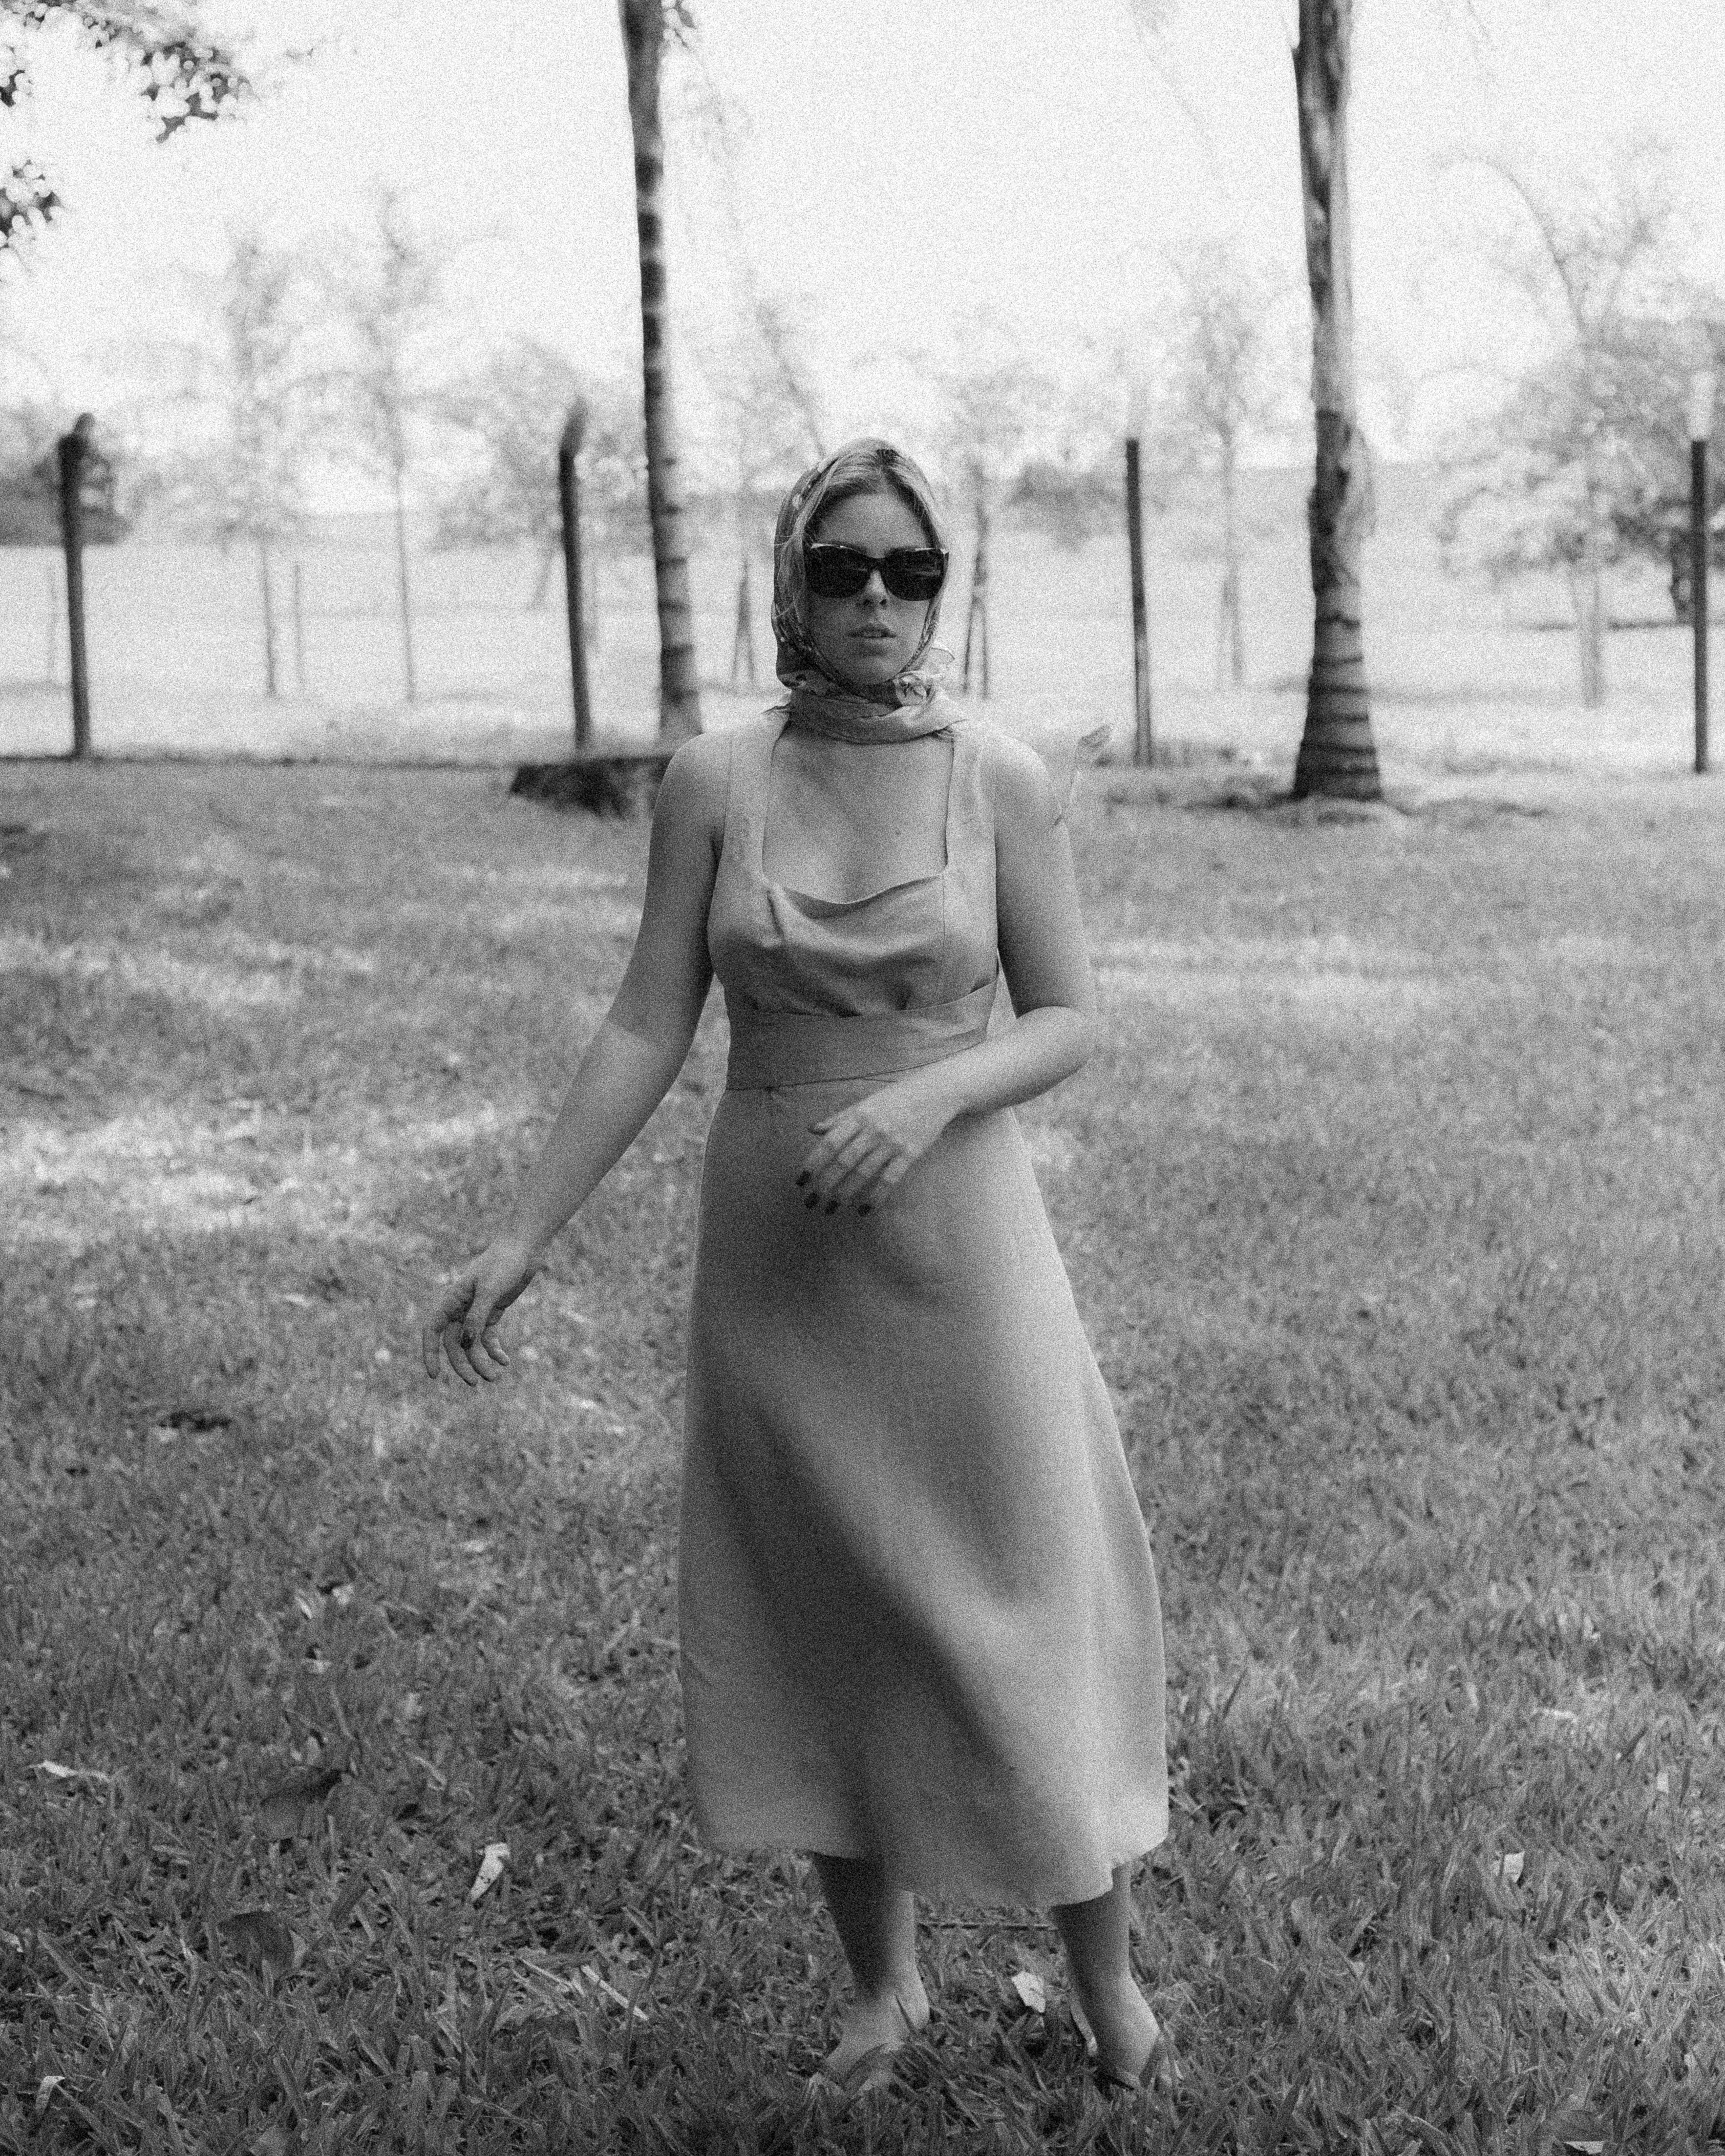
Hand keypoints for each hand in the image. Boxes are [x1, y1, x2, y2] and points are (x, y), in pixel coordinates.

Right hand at [422, 1236, 539, 1385]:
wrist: (523, 1249)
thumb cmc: (503, 1263)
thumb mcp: (490, 1289)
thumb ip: (477, 1316)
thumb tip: (466, 1345)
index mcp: (452, 1300)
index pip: (433, 1330)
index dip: (430, 1353)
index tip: (434, 1375)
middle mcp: (460, 1308)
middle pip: (455, 1345)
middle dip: (463, 1365)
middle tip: (476, 1383)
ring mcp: (476, 1312)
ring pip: (472, 1345)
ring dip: (481, 1362)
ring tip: (495, 1377)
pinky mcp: (492, 1313)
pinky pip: (488, 1339)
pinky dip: (495, 1351)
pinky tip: (505, 1361)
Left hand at [797, 1073, 956, 1214]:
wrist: (937, 1092)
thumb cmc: (897, 1097)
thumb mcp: (866, 1103)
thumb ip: (839, 1119)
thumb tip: (812, 1129)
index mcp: (859, 1116)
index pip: (830, 1142)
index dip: (813, 1162)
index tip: (801, 1181)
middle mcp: (873, 1129)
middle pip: (844, 1161)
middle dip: (825, 1184)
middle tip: (811, 1202)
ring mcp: (892, 1142)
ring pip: (864, 1172)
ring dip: (845, 1193)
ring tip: (831, 1209)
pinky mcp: (911, 1153)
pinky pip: (890, 1179)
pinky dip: (877, 1197)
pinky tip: (864, 1210)